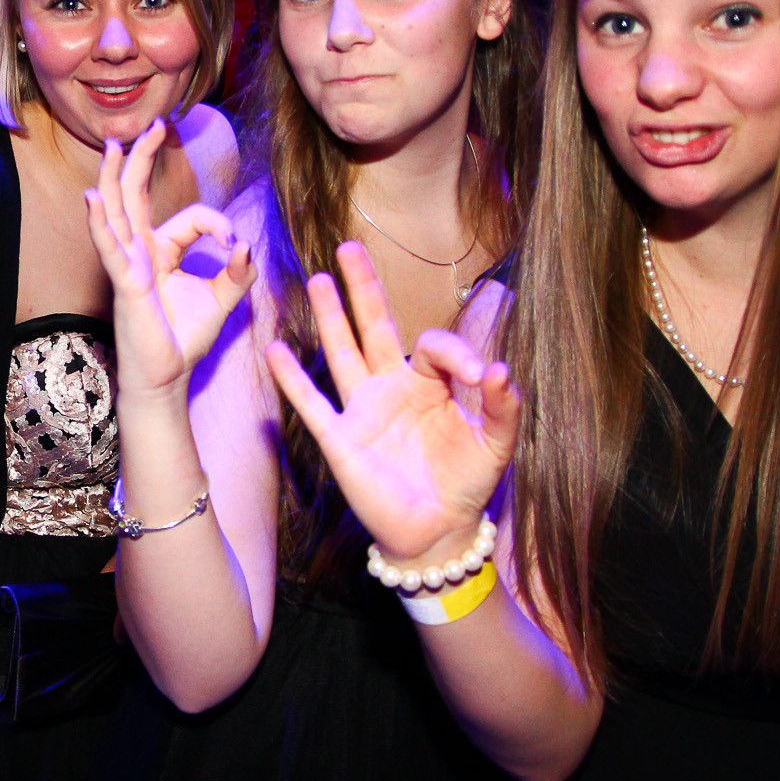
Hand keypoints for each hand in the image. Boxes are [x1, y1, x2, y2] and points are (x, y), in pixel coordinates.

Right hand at [84, 120, 254, 397]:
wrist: (166, 378)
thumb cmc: (185, 339)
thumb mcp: (221, 299)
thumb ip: (237, 271)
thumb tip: (247, 245)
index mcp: (161, 252)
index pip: (189, 217)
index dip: (218, 224)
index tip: (237, 247)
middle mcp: (140, 253)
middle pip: (135, 196)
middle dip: (142, 159)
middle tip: (152, 125)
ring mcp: (128, 266)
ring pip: (117, 212)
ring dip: (114, 177)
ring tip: (112, 146)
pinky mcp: (125, 284)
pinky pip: (110, 248)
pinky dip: (100, 223)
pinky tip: (92, 198)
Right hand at [265, 242, 518, 565]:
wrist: (436, 533)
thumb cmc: (465, 485)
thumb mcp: (496, 445)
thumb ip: (503, 407)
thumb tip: (499, 370)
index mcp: (430, 385)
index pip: (432, 347)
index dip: (455, 354)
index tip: (479, 378)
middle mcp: (392, 388)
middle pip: (374, 327)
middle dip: (363, 288)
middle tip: (349, 247)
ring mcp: (362, 411)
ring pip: (341, 353)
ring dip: (329, 317)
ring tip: (318, 280)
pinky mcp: (341, 440)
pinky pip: (312, 404)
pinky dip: (293, 379)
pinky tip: (276, 350)